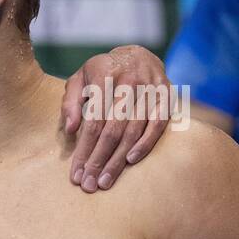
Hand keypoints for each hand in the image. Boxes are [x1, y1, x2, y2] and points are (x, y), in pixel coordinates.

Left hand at [61, 44, 173, 191]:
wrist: (139, 53)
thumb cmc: (102, 73)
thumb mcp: (79, 80)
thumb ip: (70, 103)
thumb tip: (72, 129)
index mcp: (103, 75)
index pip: (93, 121)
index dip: (84, 150)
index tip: (76, 173)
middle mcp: (128, 80)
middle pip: (112, 130)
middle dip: (99, 160)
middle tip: (89, 184)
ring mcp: (150, 87)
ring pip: (133, 130)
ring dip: (119, 159)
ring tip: (106, 181)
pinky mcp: (167, 94)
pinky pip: (158, 124)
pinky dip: (146, 143)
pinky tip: (132, 161)